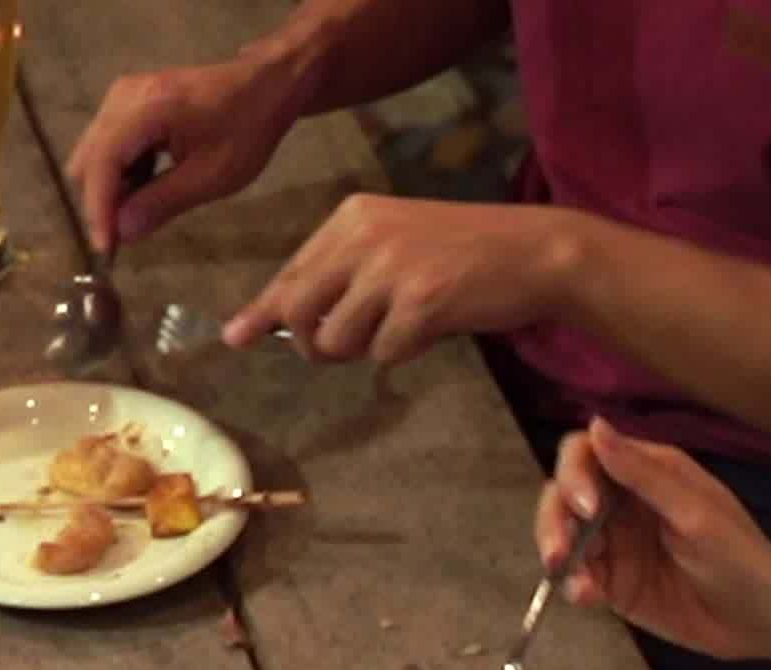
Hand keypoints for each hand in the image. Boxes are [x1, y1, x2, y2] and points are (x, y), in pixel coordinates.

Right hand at [67, 56, 302, 252]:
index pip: (104, 164)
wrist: (263, 85)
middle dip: (101, 203)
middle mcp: (124, 96)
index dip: (99, 210)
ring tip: (140, 212)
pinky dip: (118, 173)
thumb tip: (121, 234)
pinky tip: (144, 188)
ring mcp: (122, 95)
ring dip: (109, 189)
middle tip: (125, 237)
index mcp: (148, 109)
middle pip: (87, 161)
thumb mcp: (212, 175)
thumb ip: (162, 203)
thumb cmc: (246, 128)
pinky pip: (106, 145)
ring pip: (92, 155)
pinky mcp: (126, 101)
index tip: (106, 250)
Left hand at [225, 196, 579, 364]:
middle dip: (313, 342)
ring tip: (403, 324)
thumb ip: (337, 276)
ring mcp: (391, 268)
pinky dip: (404, 352)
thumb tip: (271, 324)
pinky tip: (434, 324)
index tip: (235, 336)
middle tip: (344, 346)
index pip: (290, 274)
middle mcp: (364, 235)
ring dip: (364, 349)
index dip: (262, 312)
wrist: (535, 251)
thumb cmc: (462, 253)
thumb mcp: (394, 245)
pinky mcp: (419, 301)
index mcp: (352, 217)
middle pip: (299, 311)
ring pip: (337, 340)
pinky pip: (383, 353)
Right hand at [532, 421, 770, 661]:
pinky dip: (573, 586)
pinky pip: (577, 577)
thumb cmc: (739, 555)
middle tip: (561, 554)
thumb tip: (595, 424)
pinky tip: (588, 598)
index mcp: (645, 471)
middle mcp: (622, 502)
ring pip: (562, 537)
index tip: (588, 509)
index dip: (575, 475)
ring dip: (559, 556)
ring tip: (579, 584)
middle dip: (554, 522)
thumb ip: (641, 472)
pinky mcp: (611, 583)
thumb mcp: (693, 511)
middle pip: (562, 496)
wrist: (760, 618)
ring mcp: (614, 544)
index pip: (585, 454)